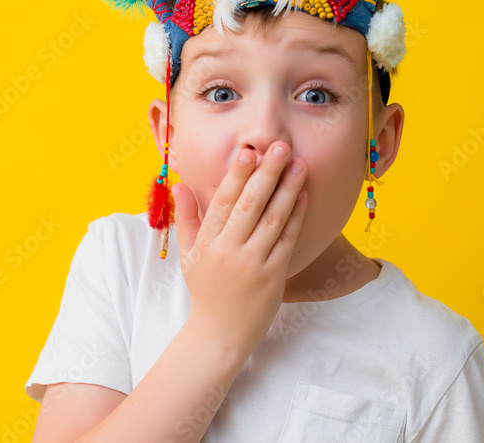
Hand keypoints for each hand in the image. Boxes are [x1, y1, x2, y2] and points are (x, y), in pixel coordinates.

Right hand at [171, 141, 307, 355]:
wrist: (220, 335)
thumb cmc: (205, 290)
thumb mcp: (189, 254)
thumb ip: (186, 218)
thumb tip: (179, 184)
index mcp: (208, 243)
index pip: (224, 203)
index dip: (237, 176)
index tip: (248, 152)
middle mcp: (230, 251)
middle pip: (251, 205)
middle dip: (268, 174)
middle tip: (281, 148)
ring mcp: (254, 263)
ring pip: (273, 219)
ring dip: (288, 189)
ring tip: (299, 164)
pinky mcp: (274, 275)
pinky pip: (287, 239)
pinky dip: (296, 216)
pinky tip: (304, 195)